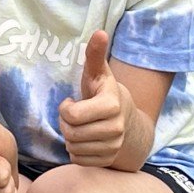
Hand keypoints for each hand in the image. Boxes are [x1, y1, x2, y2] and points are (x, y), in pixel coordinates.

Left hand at [58, 31, 132, 168]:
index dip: (65, 108)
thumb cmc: (104, 93)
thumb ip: (95, 54)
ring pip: (73, 148)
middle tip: (74, 116)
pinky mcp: (108, 160)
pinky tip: (84, 140)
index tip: (72, 102)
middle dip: (65, 124)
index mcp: (111, 104)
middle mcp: (116, 128)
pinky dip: (75, 151)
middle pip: (71, 133)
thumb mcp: (98, 73)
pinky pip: (78, 160)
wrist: (128, 121)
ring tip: (80, 127)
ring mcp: (114, 146)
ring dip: (70, 138)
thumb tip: (99, 32)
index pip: (72, 115)